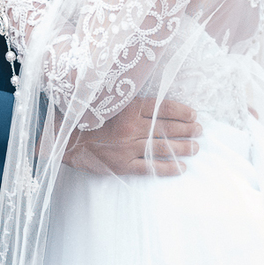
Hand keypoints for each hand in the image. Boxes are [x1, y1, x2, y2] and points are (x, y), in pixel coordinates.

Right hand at [63, 98, 200, 176]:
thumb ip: (124, 98)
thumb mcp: (104, 99)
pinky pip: (150, 167)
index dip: (181, 111)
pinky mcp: (122, 164)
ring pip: (162, 147)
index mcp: (127, 107)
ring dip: (182, 148)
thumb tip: (144, 96)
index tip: (194, 114)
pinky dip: (168, 168)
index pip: (162, 107)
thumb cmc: (83, 116)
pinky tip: (182, 168)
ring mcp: (127, 147)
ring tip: (196, 148)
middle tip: (200, 131)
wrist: (62, 138)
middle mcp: (131, 126)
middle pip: (166, 128)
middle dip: (187, 129)